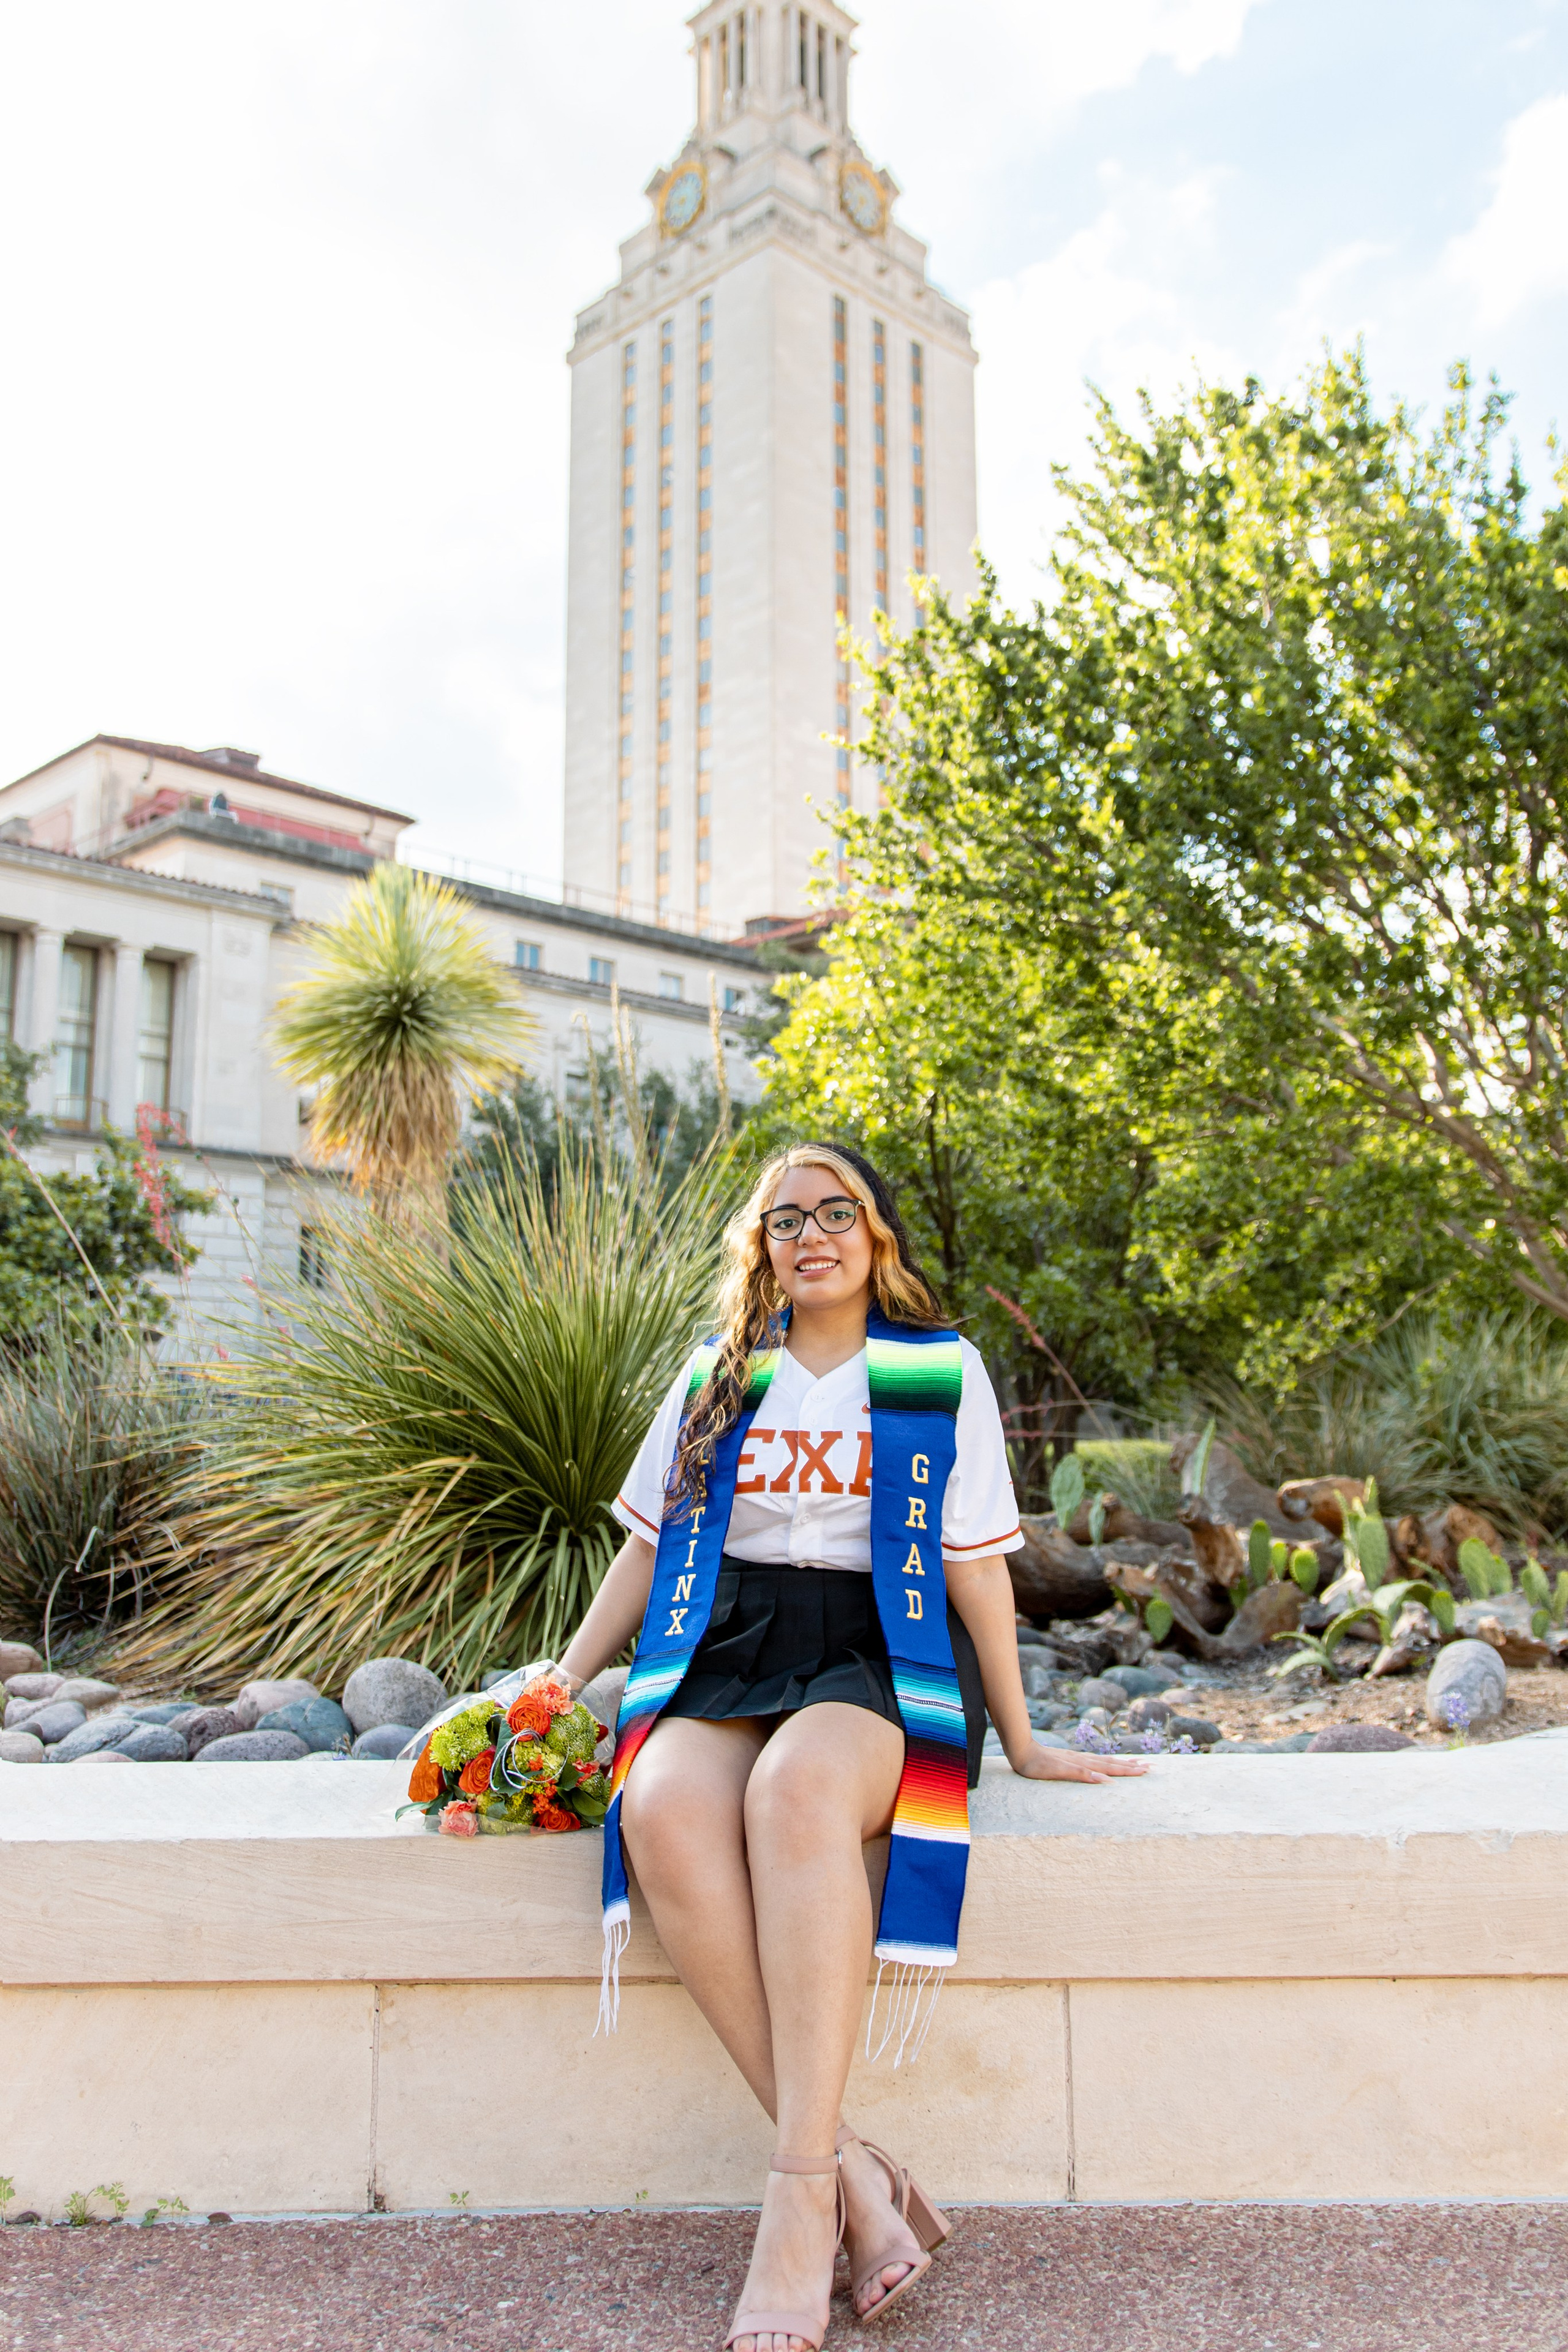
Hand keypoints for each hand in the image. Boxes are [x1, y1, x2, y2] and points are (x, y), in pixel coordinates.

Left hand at [1008, 1738, 1148, 1783]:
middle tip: (1150, 1767)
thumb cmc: (1037, 1765)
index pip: (1111, 1768)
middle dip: (1131, 1766)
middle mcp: (1083, 1760)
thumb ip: (1082, 1774)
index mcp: (1083, 1764)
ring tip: (1136, 1763)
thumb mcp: (1058, 1771)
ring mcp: (1077, 1758)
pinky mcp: (1070, 1759)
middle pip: (1112, 1763)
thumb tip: (1105, 1781)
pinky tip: (1106, 1765)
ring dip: (1121, 1763)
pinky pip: (1094, 1761)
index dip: (1128, 1770)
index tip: (1146, 1770)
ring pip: (1104, 1761)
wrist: (1021, 1750)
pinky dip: (1106, 1763)